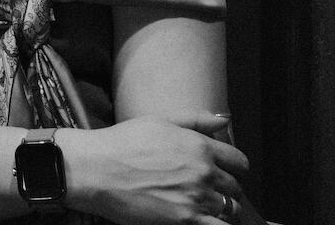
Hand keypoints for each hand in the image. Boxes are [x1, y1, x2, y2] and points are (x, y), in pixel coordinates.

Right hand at [58, 113, 248, 224]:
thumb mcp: (159, 121)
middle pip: (235, 188)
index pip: (239, 162)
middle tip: (208, 191)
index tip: (224, 172)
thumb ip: (195, 120)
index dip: (234, 168)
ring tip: (205, 208)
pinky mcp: (186, 220)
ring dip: (223, 211)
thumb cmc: (122, 143)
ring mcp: (196, 198)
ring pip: (231, 211)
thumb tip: (224, 120)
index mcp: (200, 146)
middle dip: (226, 190)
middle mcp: (203, 172)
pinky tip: (203, 220)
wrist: (96, 169)